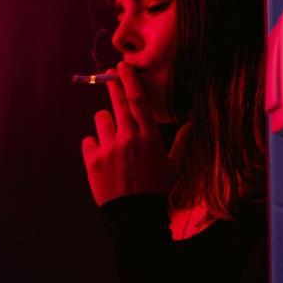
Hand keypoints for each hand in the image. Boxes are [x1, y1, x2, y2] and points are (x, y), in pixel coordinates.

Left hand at [81, 61, 192, 206]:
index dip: (129, 80)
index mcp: (150, 137)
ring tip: (113, 142)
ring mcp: (109, 149)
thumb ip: (183, 142)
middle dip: (113, 86)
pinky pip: (88, 141)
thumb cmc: (157, 190)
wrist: (135, 216)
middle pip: (117, 101)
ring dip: (106, 126)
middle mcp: (129, 138)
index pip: (138, 100)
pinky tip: (103, 159)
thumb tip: (194, 123)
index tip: (122, 67)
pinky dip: (94, 147)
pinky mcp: (92, 160)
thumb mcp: (174, 166)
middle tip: (110, 77)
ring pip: (101, 119)